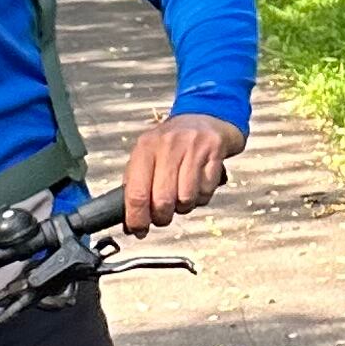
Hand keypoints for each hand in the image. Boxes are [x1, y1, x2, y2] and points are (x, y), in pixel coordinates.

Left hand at [121, 111, 241, 235]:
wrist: (207, 115)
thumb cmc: (175, 141)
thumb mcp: (149, 153)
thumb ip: (137, 182)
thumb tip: (130, 220)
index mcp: (145, 148)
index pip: (135, 192)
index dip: (136, 218)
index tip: (138, 230)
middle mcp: (167, 146)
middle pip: (162, 200)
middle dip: (162, 217)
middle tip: (163, 216)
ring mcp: (192, 148)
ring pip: (185, 199)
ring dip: (184, 206)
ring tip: (183, 194)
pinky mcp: (214, 152)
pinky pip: (206, 192)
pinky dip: (202, 196)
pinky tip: (199, 184)